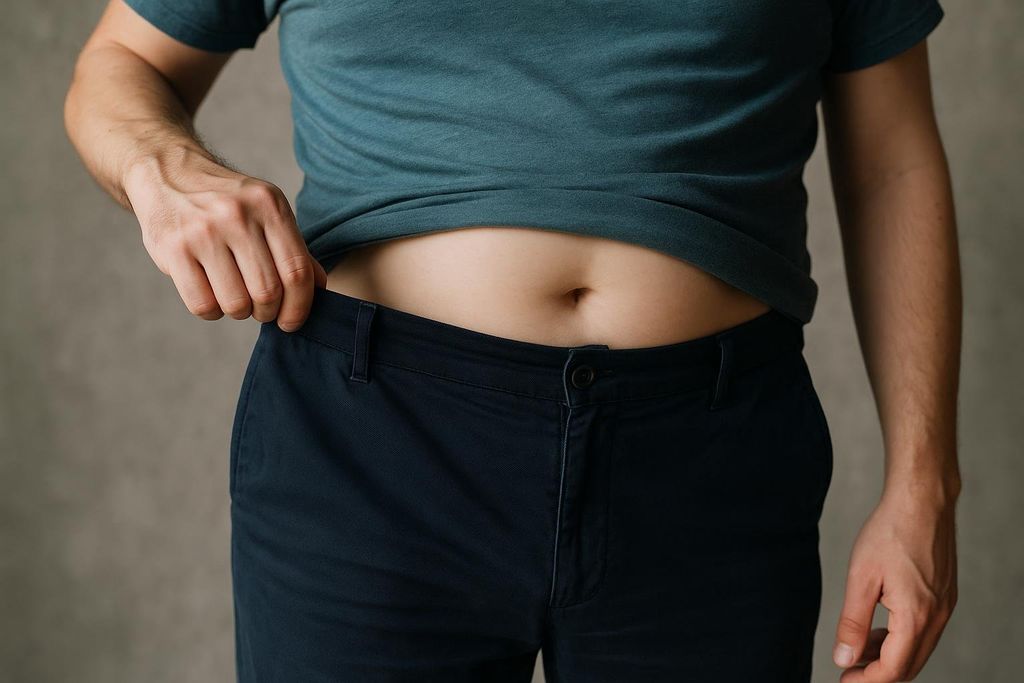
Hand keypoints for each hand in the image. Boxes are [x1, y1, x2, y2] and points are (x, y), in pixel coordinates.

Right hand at [124, 150, 327, 331]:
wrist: (167, 172)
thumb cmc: (225, 201)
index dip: (300, 306)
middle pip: (268, 292)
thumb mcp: (266, 210)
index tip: (292, 321)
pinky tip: (211, 294)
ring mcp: (203, 231)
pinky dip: (212, 311)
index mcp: (269, 205)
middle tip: (261, 308)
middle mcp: (238, 215)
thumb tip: (320, 288)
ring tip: (234, 296)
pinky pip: (202, 305)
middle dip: (268, 312)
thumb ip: (293, 248)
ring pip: (236, 303)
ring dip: (239, 312)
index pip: (297, 271)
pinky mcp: (173, 249)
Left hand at [833, 483, 957, 680]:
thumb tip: (844, 658)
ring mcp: (945, 607)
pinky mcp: (945, 596)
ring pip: (918, 649)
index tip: (844, 679)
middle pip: (909, 666)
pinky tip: (880, 626)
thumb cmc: (889, 533)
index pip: (893, 669)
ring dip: (890, 655)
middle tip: (848, 668)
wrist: (922, 502)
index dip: (867, 680)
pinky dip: (902, 638)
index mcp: (916, 616)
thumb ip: (853, 622)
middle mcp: (937, 617)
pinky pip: (925, 631)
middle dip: (878, 672)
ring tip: (859, 646)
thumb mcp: (861, 578)